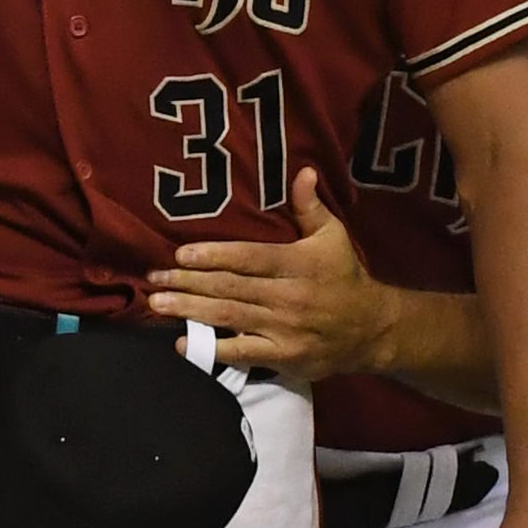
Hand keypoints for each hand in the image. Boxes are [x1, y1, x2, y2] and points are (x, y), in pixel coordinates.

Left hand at [145, 170, 390, 379]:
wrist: (372, 330)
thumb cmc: (344, 277)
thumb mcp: (333, 237)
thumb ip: (311, 207)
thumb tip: (303, 171)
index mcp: (298, 263)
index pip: (250, 257)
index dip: (214, 255)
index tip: (181, 253)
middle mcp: (289, 296)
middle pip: (231, 287)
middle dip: (189, 282)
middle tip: (155, 277)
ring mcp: (285, 329)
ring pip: (231, 317)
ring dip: (190, 310)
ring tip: (158, 303)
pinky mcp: (283, 356)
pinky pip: (242, 353)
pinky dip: (211, 348)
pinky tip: (182, 342)